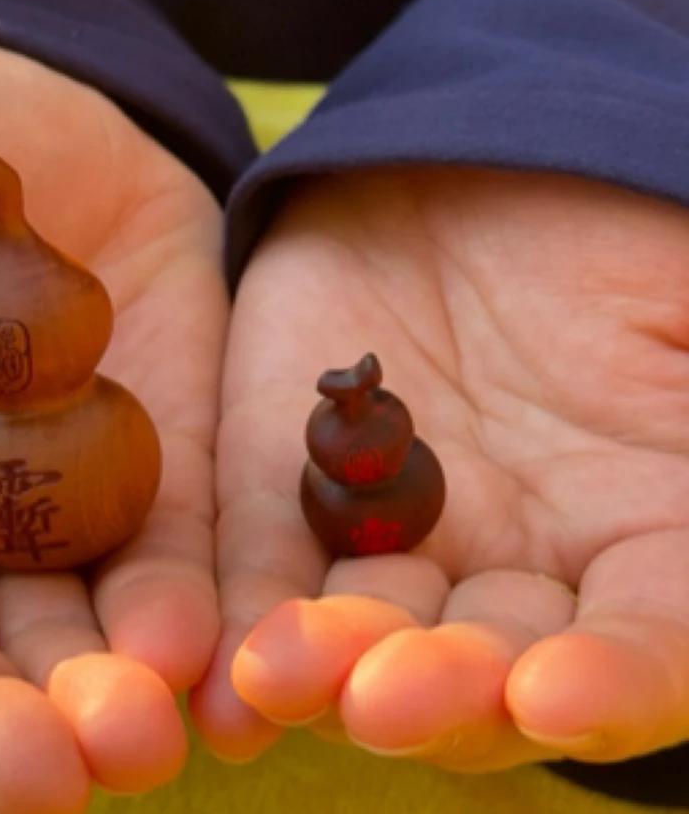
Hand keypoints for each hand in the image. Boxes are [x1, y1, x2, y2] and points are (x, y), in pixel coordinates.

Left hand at [190, 167, 688, 771]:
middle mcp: (520, 561)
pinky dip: (243, 608)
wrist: (465, 167)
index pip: (646, 647)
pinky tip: (221, 661)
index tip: (559, 696)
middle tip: (388, 697)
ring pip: (366, 635)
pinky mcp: (286, 487)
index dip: (612, 686)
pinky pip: (263, 558)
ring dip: (327, 669)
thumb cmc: (609, 229)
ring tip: (279, 674)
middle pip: (487, 671)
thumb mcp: (686, 303)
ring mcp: (398, 533)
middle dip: (441, 692)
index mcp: (643, 535)